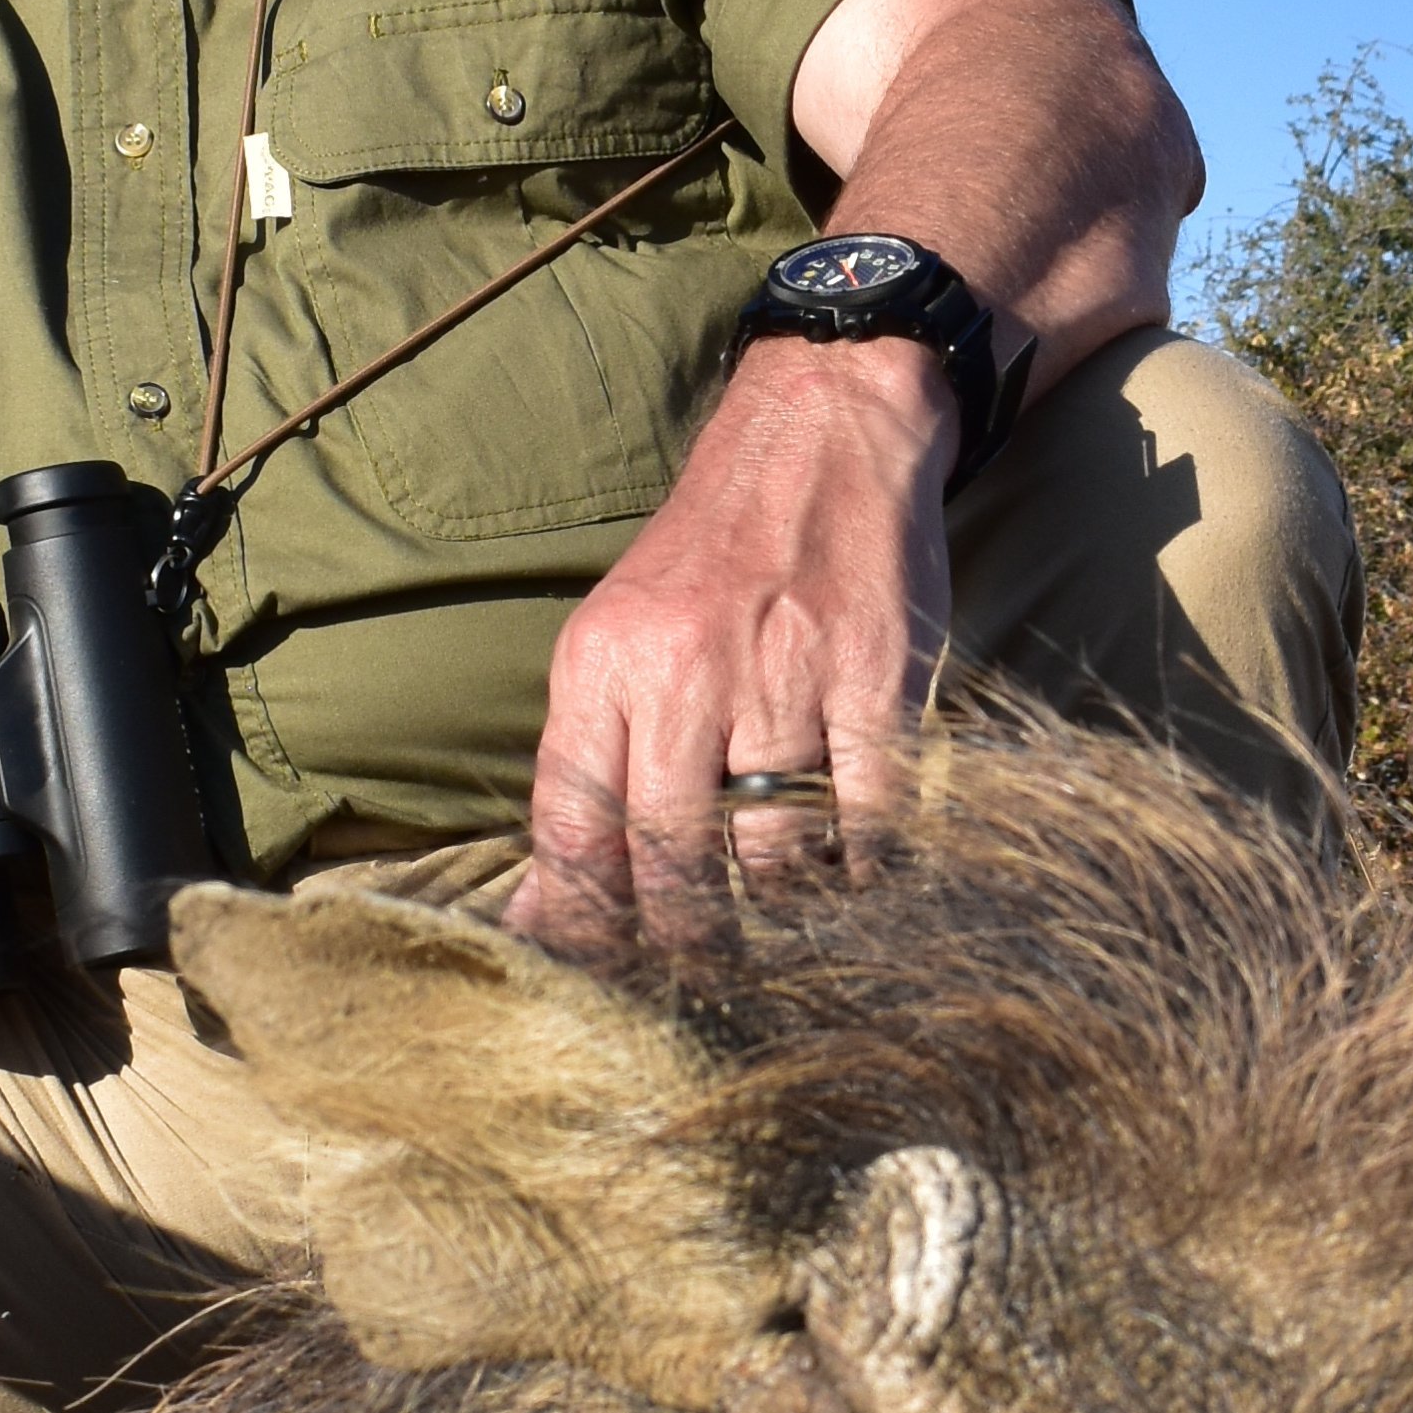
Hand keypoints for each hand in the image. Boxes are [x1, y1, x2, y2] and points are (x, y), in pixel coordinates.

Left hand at [516, 341, 954, 954]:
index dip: (589, 929)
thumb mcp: (612, 640)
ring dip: (781, 910)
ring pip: (774, 858)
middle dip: (687, 943)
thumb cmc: (710, 556)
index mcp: (602, 665)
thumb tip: (536, 914)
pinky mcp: (877, 680)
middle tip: (704, 972)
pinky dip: (861, 869)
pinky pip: (868, 820)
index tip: (607, 979)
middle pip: (673, 868)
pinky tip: (852, 872)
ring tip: (782, 918)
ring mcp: (787, 677)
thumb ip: (578, 770)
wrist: (822, 433)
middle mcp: (685, 673)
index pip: (576, 836)